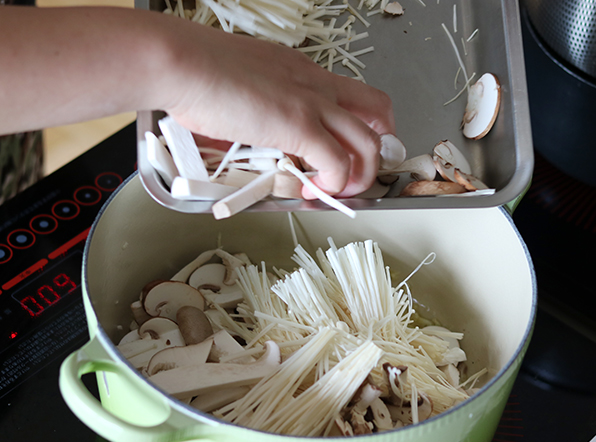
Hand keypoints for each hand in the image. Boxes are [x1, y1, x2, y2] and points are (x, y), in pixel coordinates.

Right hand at [158, 23, 395, 197]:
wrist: (184, 63)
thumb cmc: (199, 70)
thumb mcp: (243, 81)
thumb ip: (259, 102)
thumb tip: (254, 126)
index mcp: (302, 71)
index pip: (349, 93)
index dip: (359, 123)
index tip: (346, 145)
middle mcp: (316, 83)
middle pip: (378, 109)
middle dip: (379, 145)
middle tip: (360, 169)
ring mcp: (312, 103)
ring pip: (368, 142)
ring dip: (360, 174)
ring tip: (337, 190)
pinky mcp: (299, 125)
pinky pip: (337, 163)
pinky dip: (333, 184)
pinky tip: (313, 191)